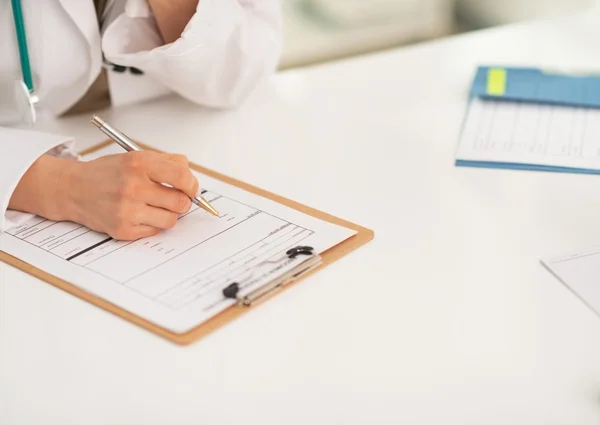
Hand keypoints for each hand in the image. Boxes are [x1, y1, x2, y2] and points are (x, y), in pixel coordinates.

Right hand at [61, 151, 198, 239]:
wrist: (72, 189)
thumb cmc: (106, 173)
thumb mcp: (134, 157)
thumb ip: (166, 161)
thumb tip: (188, 170)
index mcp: (138, 164)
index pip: (182, 176)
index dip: (192, 185)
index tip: (191, 188)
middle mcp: (132, 186)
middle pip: (180, 202)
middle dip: (183, 201)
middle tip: (176, 198)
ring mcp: (127, 210)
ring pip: (171, 220)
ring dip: (169, 214)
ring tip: (156, 206)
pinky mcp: (123, 229)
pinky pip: (155, 231)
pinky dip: (153, 223)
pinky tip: (140, 213)